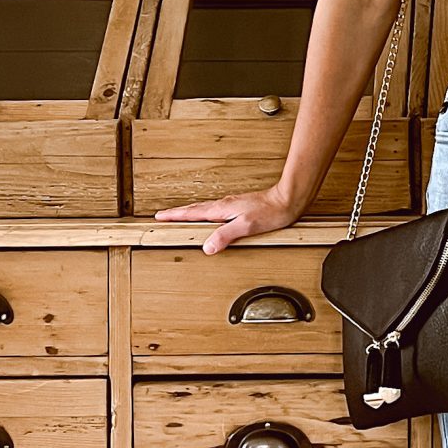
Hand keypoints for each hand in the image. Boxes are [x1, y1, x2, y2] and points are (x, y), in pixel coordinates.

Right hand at [152, 190, 300, 253]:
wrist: (288, 200)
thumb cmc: (271, 213)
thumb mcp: (246, 227)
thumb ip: (225, 235)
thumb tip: (206, 247)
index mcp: (222, 209)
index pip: (193, 213)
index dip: (175, 215)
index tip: (160, 216)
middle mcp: (224, 205)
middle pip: (195, 209)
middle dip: (177, 213)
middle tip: (163, 216)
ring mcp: (231, 205)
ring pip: (204, 209)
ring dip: (190, 213)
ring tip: (180, 218)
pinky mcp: (239, 207)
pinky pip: (214, 211)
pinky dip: (204, 214)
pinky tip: (208, 219)